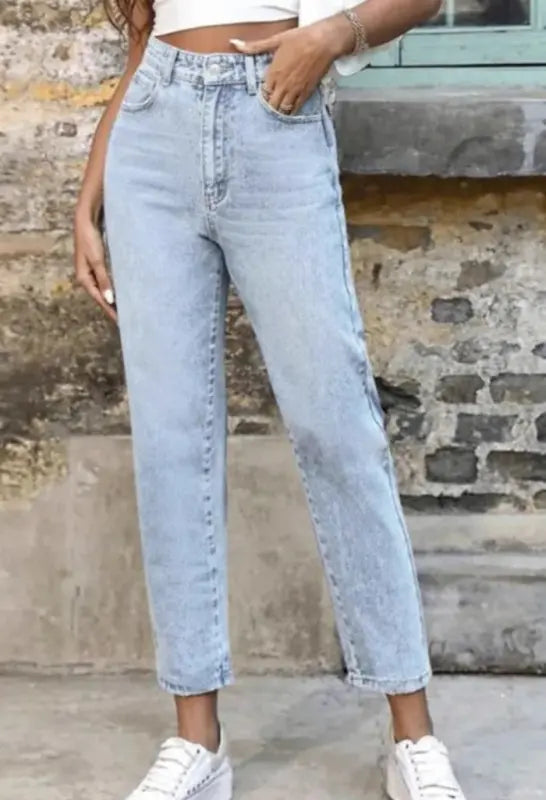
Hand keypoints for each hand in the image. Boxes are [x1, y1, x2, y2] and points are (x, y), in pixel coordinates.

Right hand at [74, 208, 116, 322]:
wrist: (86, 221)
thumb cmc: (90, 239)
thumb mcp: (98, 261)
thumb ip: (104, 280)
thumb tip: (109, 299)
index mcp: (83, 278)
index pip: (99, 299)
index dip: (110, 310)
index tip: (120, 321)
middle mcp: (86, 277)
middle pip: (100, 297)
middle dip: (111, 308)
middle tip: (126, 320)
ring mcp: (91, 272)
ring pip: (103, 290)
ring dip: (112, 299)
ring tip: (124, 310)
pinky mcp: (96, 265)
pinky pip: (105, 282)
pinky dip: (112, 289)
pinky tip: (119, 294)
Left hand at [231, 17, 350, 114]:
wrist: (323, 42)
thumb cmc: (300, 39)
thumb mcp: (275, 40)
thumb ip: (255, 46)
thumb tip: (235, 43)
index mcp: (273, 73)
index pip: (263, 93)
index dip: (262, 96)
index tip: (261, 98)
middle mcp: (282, 85)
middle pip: (271, 104)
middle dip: (269, 107)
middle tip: (267, 110)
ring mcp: (294, 91)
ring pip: (283, 109)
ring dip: (278, 112)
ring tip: (276, 115)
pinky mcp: (306, 93)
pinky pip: (296, 108)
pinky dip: (291, 113)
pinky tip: (288, 114)